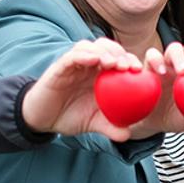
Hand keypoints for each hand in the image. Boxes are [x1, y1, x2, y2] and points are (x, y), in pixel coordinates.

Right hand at [20, 38, 141, 140]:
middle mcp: (89, 65)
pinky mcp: (59, 66)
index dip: (130, 60)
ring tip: (112, 63)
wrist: (43, 119)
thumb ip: (110, 126)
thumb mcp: (94, 123)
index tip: (139, 70)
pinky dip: (83, 55)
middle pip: (107, 48)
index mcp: (100, 74)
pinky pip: (72, 56)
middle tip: (128, 66)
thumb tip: (128, 135)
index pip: (119, 58)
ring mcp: (74, 64)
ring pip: (91, 47)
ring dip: (103, 52)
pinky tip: (93, 60)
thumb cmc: (70, 116)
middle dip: (120, 53)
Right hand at [133, 42, 183, 139]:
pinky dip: (156, 59)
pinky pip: (151, 55)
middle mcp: (183, 63)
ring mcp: (166, 62)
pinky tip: (161, 71)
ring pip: (174, 48)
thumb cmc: (176, 117)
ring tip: (182, 72)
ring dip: (180, 55)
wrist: (152, 122)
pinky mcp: (148, 66)